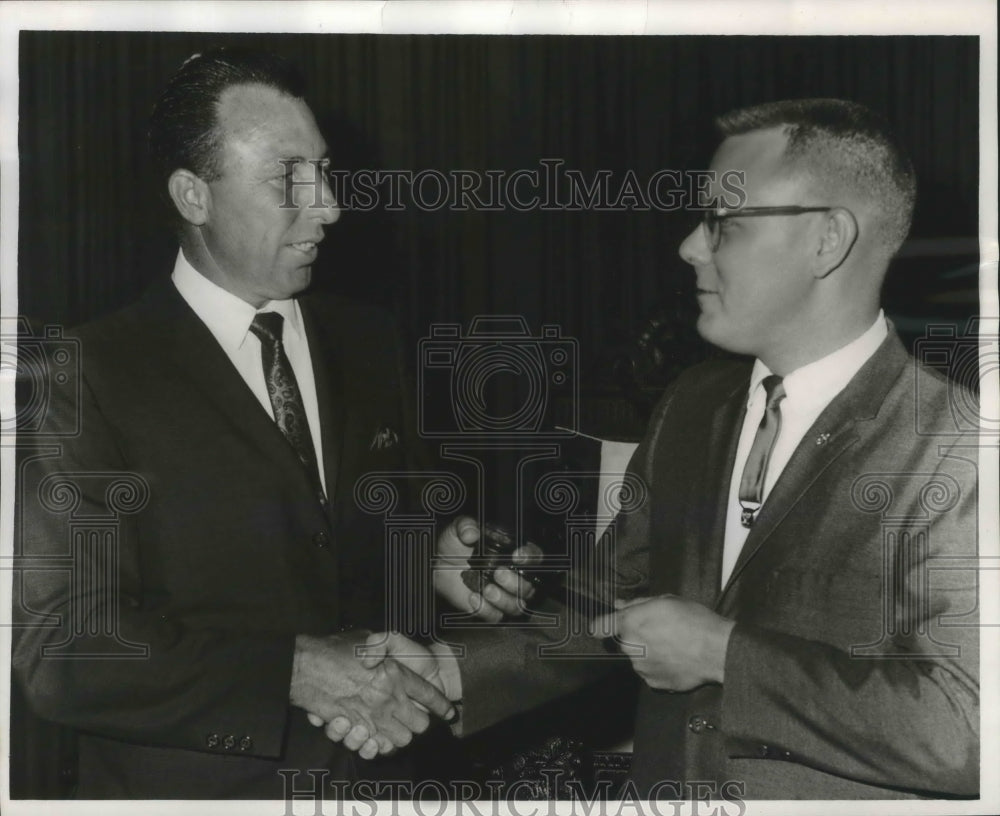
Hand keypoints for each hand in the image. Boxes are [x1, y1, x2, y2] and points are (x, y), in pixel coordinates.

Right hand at [291, 633, 455, 759]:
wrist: (303, 667)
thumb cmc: (336, 649)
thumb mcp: (367, 637)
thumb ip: (385, 644)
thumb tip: (391, 654)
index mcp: (396, 674)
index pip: (430, 694)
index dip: (442, 704)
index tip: (449, 712)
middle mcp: (388, 699)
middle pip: (420, 724)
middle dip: (420, 721)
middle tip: (413, 715)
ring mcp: (372, 717)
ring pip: (400, 739)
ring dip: (399, 735)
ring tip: (394, 725)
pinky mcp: (354, 730)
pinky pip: (375, 748)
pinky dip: (376, 746)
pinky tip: (374, 738)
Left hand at [434, 516, 541, 621]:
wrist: (438, 565)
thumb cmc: (455, 544)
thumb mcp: (458, 529)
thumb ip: (466, 526)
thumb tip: (471, 533)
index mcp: (512, 553)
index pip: (534, 557)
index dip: (530, 558)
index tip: (517, 556)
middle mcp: (513, 576)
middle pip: (529, 586)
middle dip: (515, 582)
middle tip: (497, 573)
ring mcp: (503, 595)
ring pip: (517, 605)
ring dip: (503, 600)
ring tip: (486, 589)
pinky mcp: (490, 609)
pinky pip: (496, 616)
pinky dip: (486, 610)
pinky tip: (472, 598)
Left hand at [591, 595, 735, 691]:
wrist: (717, 651)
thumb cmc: (694, 621)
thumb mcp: (665, 601)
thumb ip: (637, 604)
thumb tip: (620, 605)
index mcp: (630, 624)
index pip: (599, 627)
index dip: (603, 625)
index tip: (605, 626)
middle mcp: (631, 649)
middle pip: (624, 642)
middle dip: (635, 637)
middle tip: (658, 631)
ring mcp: (642, 669)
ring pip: (637, 658)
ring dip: (648, 652)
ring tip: (672, 645)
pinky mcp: (655, 684)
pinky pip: (651, 672)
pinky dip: (659, 666)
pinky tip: (676, 658)